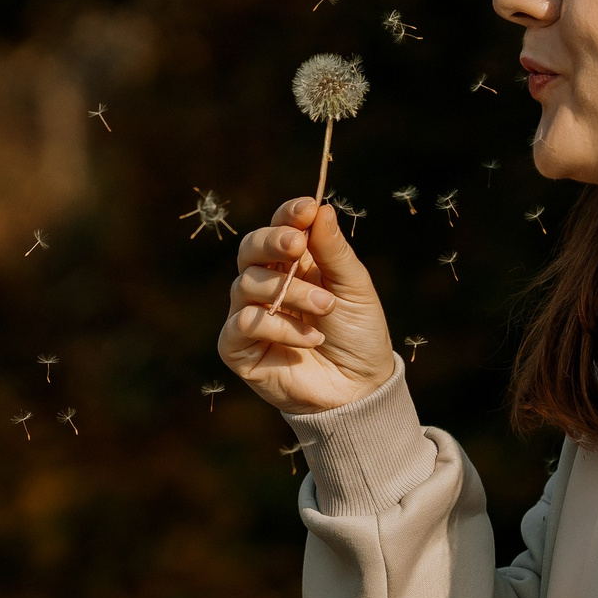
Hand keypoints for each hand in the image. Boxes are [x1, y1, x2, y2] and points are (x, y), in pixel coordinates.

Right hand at [218, 197, 396, 414]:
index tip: (307, 208)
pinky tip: (310, 339)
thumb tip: (320, 209)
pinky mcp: (238, 348)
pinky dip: (278, 326)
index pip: (278, 228)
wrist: (359, 389)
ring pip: (247, 284)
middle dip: (272, 241)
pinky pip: (244, 324)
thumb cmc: (358, 335)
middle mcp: (265, 285)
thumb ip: (334, 252)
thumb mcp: (355, 288)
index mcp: (293, 264)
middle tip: (298, 245)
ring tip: (326, 308)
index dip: (287, 215)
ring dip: (290, 292)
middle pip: (249, 249)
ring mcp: (249, 315)